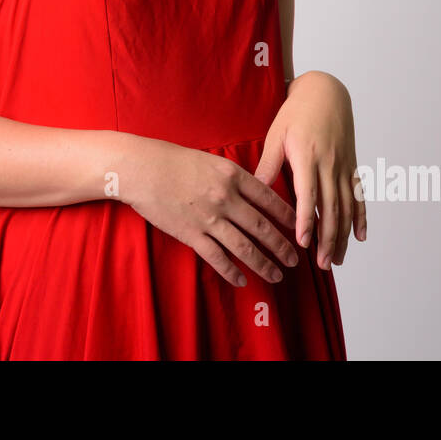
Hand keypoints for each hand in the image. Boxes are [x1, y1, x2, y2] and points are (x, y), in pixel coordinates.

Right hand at [117, 136, 300, 287]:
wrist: (141, 168)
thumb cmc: (172, 160)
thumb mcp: (211, 160)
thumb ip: (233, 177)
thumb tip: (253, 192)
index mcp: (233, 176)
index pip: (269, 200)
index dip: (287, 217)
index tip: (299, 228)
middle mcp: (226, 198)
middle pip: (262, 227)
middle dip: (282, 246)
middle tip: (295, 260)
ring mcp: (209, 218)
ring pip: (245, 247)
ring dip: (264, 264)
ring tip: (276, 275)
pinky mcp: (191, 234)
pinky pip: (217, 257)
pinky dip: (232, 271)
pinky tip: (242, 279)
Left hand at [254, 72, 365, 268]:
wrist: (325, 92)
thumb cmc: (296, 112)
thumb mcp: (276, 134)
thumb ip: (268, 163)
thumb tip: (255, 189)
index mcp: (307, 156)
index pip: (308, 195)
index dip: (306, 220)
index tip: (302, 242)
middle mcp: (329, 164)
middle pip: (331, 207)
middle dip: (328, 238)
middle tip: (322, 264)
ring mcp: (343, 166)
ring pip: (346, 207)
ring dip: (343, 235)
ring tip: (337, 259)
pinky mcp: (351, 165)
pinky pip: (359, 195)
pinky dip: (361, 216)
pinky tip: (360, 237)